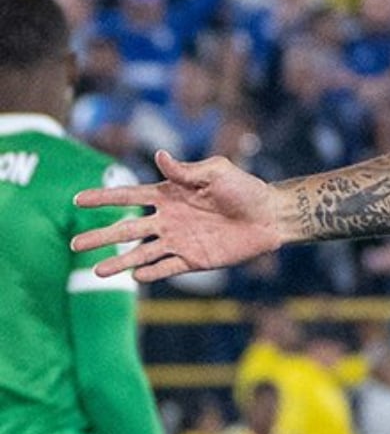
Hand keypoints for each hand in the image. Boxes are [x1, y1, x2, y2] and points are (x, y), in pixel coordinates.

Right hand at [71, 151, 286, 282]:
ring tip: (97, 271)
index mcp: (170, 195)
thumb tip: (159, 156)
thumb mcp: (216, 172)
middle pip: (127, 229)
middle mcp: (169, 219)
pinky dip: (151, 272)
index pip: (129, 196)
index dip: (104, 198)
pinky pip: (167, 267)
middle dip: (101, 236)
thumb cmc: (246, 189)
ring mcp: (180, 240)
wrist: (271, 216)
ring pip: (142, 253)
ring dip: (120, 261)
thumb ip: (186, 170)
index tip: (78, 200)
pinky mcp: (195, 259)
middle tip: (74, 245)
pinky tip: (135, 276)